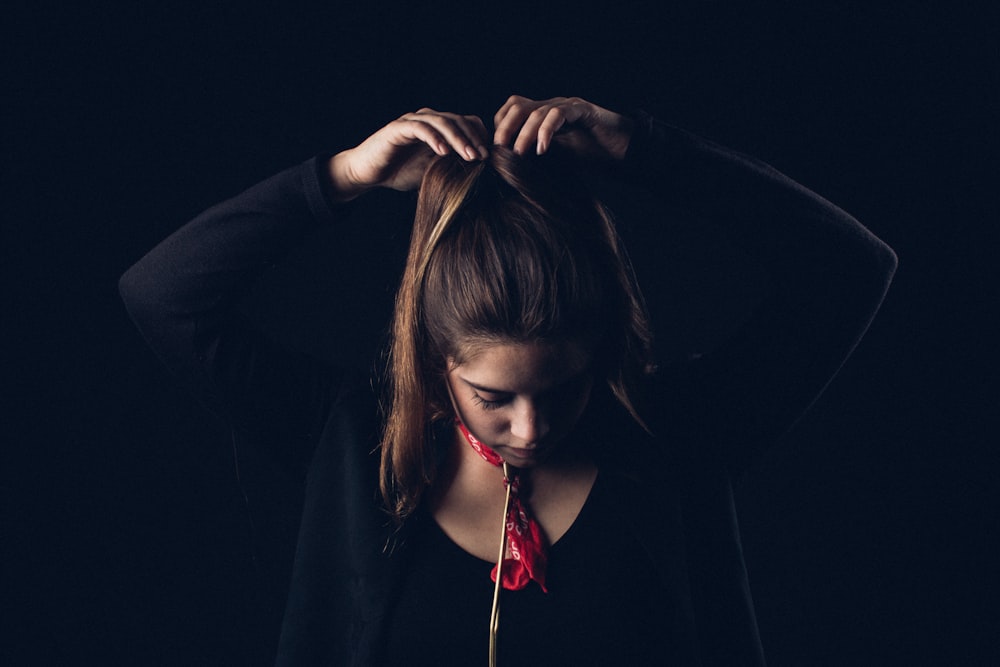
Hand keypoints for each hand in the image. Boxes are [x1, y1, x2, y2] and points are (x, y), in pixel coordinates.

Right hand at [328, 109, 488, 199]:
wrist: (367, 174)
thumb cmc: (400, 172)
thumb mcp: (433, 171)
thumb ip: (453, 166)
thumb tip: (480, 175)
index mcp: (438, 127)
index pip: (467, 123)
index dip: (480, 137)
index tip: (491, 157)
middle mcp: (427, 119)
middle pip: (458, 120)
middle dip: (474, 139)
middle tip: (484, 157)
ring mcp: (412, 121)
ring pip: (442, 122)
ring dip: (458, 139)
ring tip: (470, 156)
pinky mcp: (397, 128)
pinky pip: (420, 128)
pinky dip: (434, 138)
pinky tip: (444, 152)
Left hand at [493, 95, 633, 160]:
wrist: (626, 152)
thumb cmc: (592, 157)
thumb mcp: (556, 159)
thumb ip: (535, 157)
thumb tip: (509, 171)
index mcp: (543, 116)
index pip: (511, 111)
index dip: (499, 127)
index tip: (496, 151)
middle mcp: (552, 107)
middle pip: (517, 106)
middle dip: (505, 129)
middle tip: (500, 152)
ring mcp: (567, 106)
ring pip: (536, 111)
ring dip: (523, 134)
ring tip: (519, 154)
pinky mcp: (583, 110)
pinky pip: (559, 113)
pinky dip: (546, 131)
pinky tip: (543, 150)